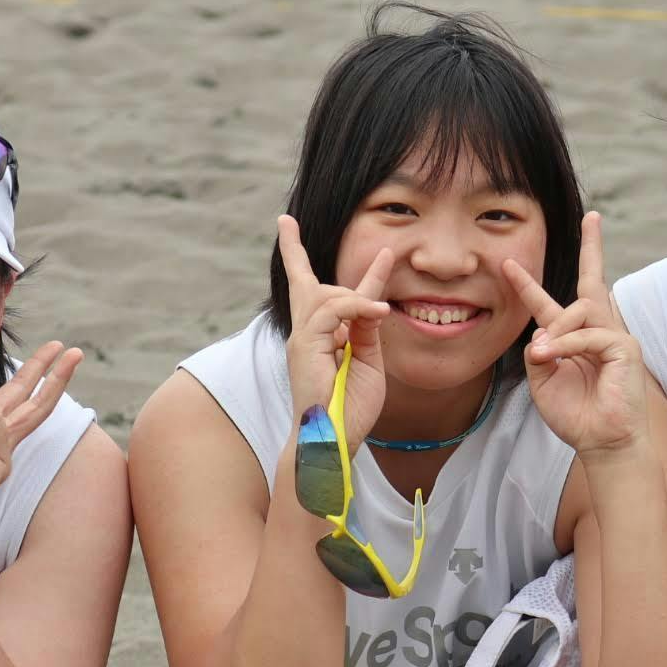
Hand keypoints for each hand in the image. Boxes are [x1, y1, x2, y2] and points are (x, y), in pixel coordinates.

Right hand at [277, 213, 391, 451]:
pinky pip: (331, 310)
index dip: (301, 256)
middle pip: (308, 285)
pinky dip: (357, 306)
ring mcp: (302, 340)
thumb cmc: (352, 409)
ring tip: (378, 309)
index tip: (288, 225)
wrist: (335, 440)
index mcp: (323, 338)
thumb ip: (367, 331)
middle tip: (307, 228)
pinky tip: (377, 311)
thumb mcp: (369, 362)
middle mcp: (306, 335)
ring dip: (355, 296)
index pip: (318, 293)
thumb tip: (370, 302)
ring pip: (324, 295)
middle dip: (295, 252)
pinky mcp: (305, 346)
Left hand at [506, 212, 644, 458]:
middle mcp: (597, 332)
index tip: (509, 263)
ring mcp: (615, 337)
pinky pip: (590, 335)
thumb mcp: (543, 382)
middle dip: (593, 248)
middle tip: (593, 216)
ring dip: (555, 332)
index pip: (551, 305)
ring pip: (580, 310)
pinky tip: (552, 357)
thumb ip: (538, 352)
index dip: (528, 285)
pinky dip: (567, 345)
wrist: (602, 443)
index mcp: (573, 340)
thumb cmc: (576, 416)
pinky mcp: (626, 349)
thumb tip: (543, 331)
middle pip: (593, 282)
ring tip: (543, 356)